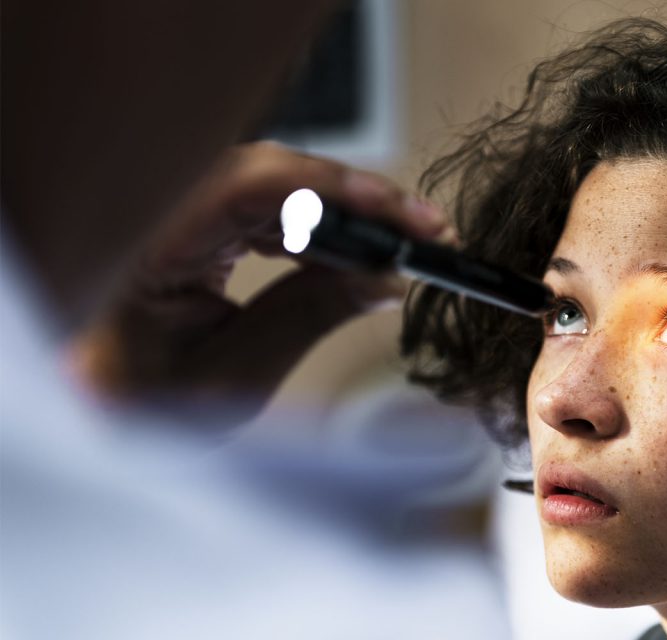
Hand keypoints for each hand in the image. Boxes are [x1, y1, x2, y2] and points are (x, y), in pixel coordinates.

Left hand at [69, 141, 448, 429]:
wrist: (94, 418)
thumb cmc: (139, 406)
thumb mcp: (235, 373)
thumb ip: (311, 315)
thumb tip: (387, 277)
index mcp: (150, 242)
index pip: (254, 184)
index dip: (336, 189)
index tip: (401, 216)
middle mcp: (162, 213)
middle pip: (276, 176)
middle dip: (355, 200)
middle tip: (423, 230)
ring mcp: (182, 216)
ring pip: (280, 189)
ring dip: (346, 216)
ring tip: (403, 245)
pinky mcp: (199, 227)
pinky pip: (271, 211)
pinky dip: (319, 231)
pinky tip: (357, 254)